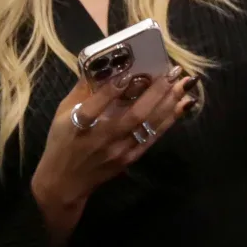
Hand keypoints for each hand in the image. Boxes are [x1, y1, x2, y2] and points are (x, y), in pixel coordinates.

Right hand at [31, 66, 194, 238]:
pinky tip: (182, 105)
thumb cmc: (62, 142)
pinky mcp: (129, 158)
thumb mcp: (61, 113)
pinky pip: (152, 137)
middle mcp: (101, 139)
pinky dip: (169, 120)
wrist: (65, 182)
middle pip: (132, 115)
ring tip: (185, 84)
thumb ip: (82, 90)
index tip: (128, 73)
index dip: (112, 90)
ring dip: (168, 103)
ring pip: (147, 125)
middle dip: (156, 92)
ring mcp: (118, 150)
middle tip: (173, 72)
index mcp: (77, 125)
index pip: (96, 106)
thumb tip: (102, 64)